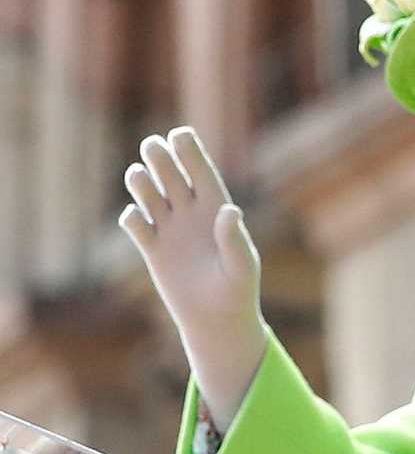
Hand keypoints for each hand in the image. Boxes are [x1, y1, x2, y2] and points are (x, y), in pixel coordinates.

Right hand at [119, 127, 266, 429]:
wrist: (217, 319)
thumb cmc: (238, 289)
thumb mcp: (242, 265)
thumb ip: (235, 238)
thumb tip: (229, 211)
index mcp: (217, 208)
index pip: (202, 173)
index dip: (191, 153)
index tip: (180, 134)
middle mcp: (192, 213)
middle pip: (173, 178)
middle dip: (163, 160)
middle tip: (152, 145)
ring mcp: (171, 230)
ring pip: (152, 197)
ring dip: (143, 184)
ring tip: (137, 174)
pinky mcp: (153, 251)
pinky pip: (139, 228)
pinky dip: (133, 219)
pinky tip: (135, 217)